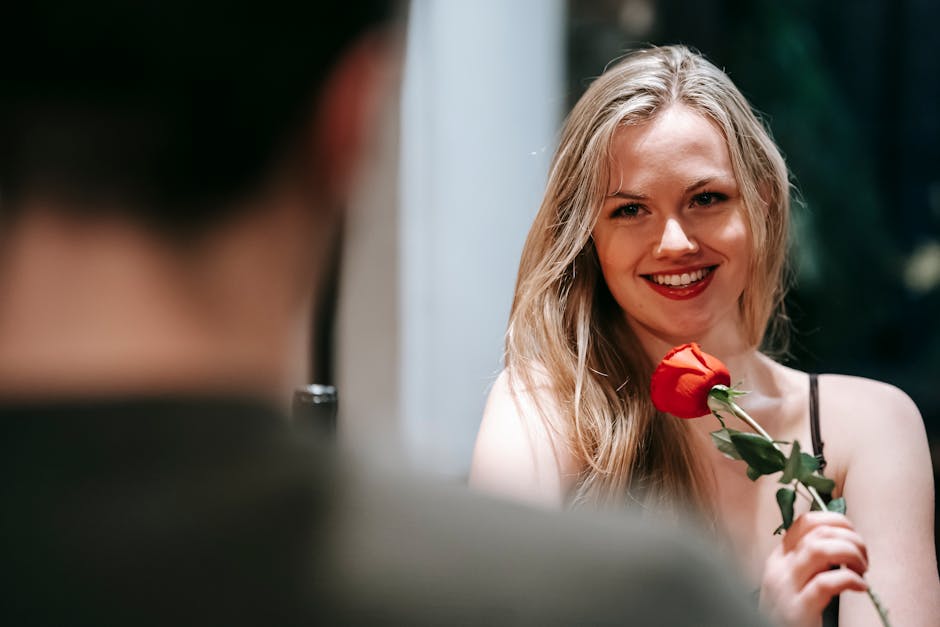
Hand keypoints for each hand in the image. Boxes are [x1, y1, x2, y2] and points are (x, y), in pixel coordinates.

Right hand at [759, 511, 868, 626]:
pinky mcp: (797, 611)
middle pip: (818, 532)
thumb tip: (840, 542)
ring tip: (861, 569)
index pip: (806, 522)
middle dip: (850, 537)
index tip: (852, 534)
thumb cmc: (792, 617)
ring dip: (850, 553)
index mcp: (779, 559)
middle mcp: (779, 568)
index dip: (835, 521)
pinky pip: (826, 583)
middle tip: (863, 557)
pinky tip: (859, 587)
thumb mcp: (794, 583)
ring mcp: (785, 589)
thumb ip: (809, 563)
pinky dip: (850, 579)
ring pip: (819, 549)